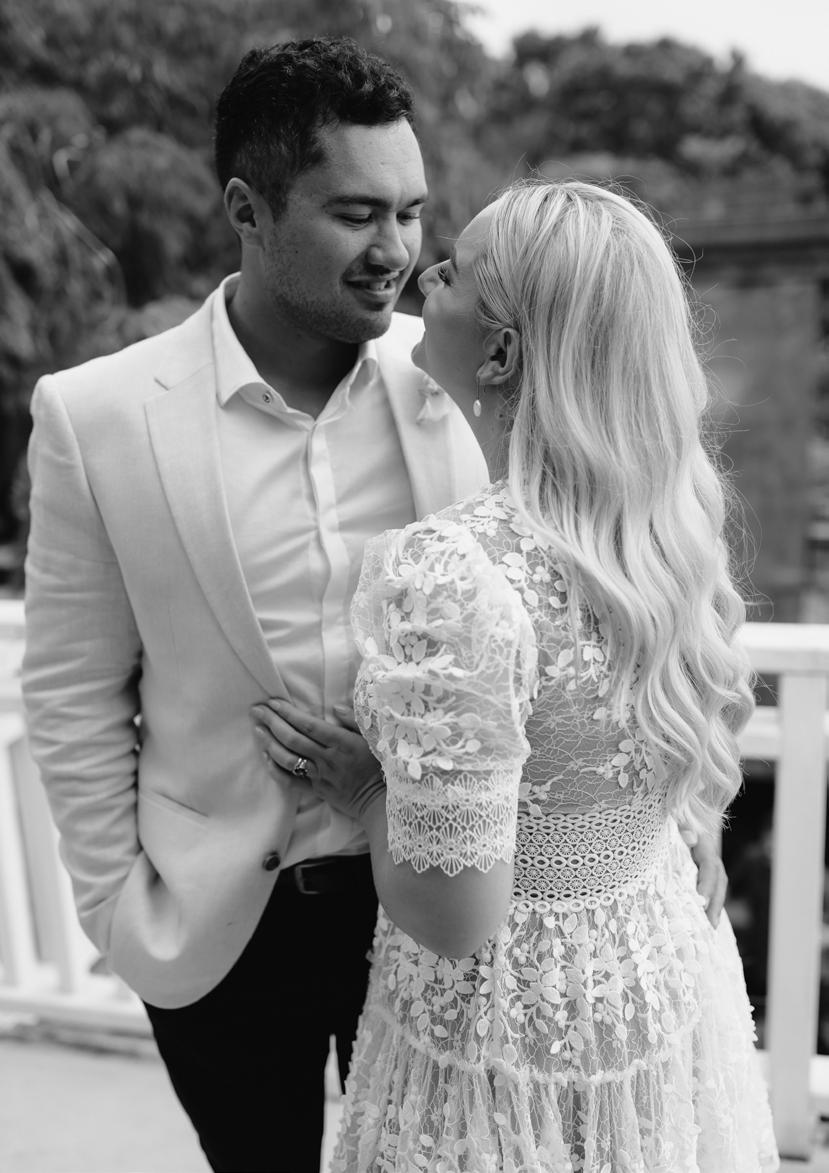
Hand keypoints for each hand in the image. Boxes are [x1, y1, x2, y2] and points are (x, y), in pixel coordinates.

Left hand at [251, 699, 384, 822]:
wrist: (380, 801)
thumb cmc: (379, 765)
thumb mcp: (374, 738)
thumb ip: (355, 720)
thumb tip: (335, 707)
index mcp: (342, 742)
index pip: (309, 725)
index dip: (289, 713)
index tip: (273, 702)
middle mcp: (327, 758)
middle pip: (293, 739)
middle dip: (272, 723)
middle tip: (256, 710)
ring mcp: (320, 776)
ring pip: (288, 759)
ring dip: (269, 744)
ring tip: (257, 730)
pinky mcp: (316, 790)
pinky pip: (290, 781)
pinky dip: (275, 770)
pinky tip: (266, 757)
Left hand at [680, 826, 726, 927]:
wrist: (677, 823)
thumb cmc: (673, 823)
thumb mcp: (675, 822)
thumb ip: (682, 828)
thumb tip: (690, 837)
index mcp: (704, 845)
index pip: (710, 866)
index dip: (707, 884)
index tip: (700, 901)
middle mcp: (711, 859)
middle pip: (719, 883)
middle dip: (714, 904)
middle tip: (708, 924)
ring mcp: (709, 870)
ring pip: (717, 891)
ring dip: (714, 910)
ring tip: (708, 930)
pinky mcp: (703, 879)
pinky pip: (710, 895)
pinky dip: (708, 909)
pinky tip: (704, 925)